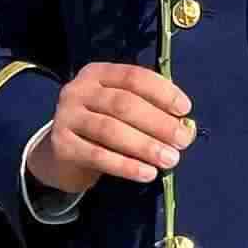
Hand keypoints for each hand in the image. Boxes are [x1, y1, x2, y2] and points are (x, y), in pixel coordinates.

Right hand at [26, 63, 195, 198]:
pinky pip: (98, 155)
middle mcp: (78, 90)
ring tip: (170, 159)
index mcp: (98, 74)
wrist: (63, 155)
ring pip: (110, 130)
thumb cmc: (103, 127)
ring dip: (145, 146)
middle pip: (123, 103)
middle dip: (158, 123)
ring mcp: (66, 116)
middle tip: (182, 141)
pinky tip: (147, 173)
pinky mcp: (62, 145)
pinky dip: (126, 166)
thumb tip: (185, 129)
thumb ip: (153, 112)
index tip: (185, 109)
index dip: (162, 92)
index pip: (133, 76)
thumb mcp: (124, 112)